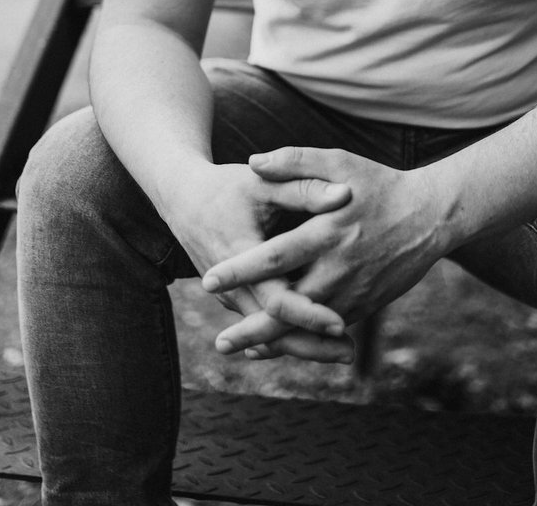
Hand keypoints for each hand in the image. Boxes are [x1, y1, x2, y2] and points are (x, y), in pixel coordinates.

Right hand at [165, 159, 355, 361]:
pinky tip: (322, 341)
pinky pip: (264, 324)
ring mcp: (234, 297)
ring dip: (305, 344)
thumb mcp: (263, 182)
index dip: (306, 313)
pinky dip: (291, 334)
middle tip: (351, 354)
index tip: (339, 323)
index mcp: (240, 257)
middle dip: (312, 344)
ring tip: (346, 352)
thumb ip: (303, 188)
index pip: (274, 299)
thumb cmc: (228, 188)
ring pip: (269, 333)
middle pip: (273, 330)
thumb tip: (345, 194)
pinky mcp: (238, 298)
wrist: (185, 200)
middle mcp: (233, 287)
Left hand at [202, 147, 444, 355]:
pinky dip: (302, 338)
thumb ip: (295, 160)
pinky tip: (277, 343)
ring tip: (240, 349)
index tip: (209, 279)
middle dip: (252, 327)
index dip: (241, 270)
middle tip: (219, 343)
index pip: (274, 256)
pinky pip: (328, 329)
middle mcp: (339, 268)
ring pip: (308, 326)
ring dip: (274, 340)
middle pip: (289, 306)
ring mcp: (354, 291)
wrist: (432, 215)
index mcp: (326, 232)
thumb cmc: (381, 184)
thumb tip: (253, 161)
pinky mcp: (365, 304)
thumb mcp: (340, 162)